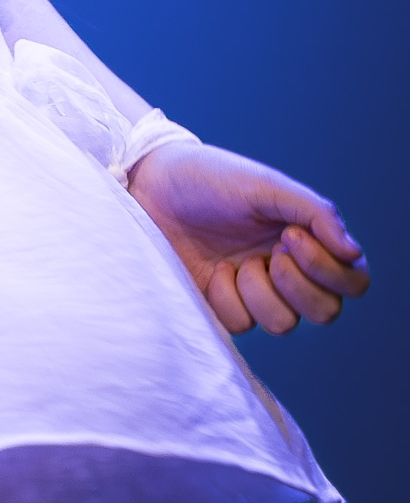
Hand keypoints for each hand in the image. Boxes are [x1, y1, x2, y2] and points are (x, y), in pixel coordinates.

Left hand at [129, 142, 370, 334]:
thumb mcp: (266, 186)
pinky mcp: (220, 305)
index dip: (331, 271)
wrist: (150, 186)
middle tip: (270, 253)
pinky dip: (227, 297)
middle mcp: (286, 269)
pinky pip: (241, 324)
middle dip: (299, 286)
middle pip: (325, 311)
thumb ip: (315, 213)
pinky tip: (212, 271)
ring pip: (284, 324)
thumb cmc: (210, 178)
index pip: (352, 280)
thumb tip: (353, 252)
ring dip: (260, 293)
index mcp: (306, 240)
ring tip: (235, 262)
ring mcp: (253, 290)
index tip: (292, 238)